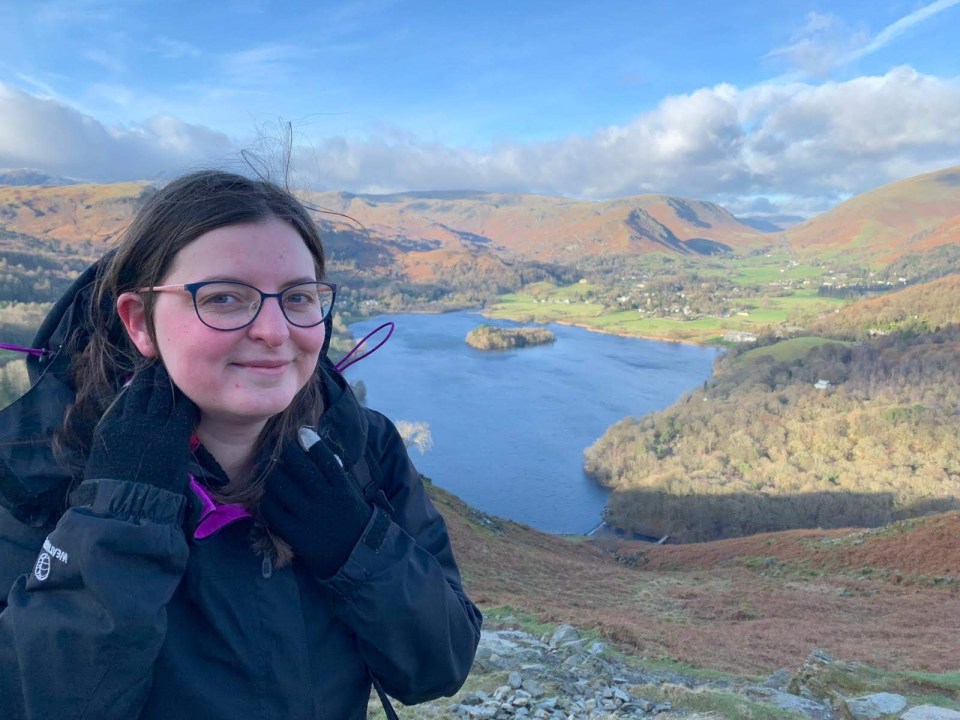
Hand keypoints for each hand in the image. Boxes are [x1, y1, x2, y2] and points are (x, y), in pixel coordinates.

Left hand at [85, 362, 197, 493]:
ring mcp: (127, 423)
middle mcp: (151, 423)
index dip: (188, 395)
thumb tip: (181, 423)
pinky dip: (130, 394)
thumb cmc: (158, 491)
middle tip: (171, 370)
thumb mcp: (179, 462)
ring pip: (140, 390)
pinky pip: (121, 402)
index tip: (190, 389)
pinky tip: (134, 390)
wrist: (123, 505)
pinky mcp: (108, 426)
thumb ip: (180, 438)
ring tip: (152, 373)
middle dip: (167, 379)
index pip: (184, 404)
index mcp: (173, 435)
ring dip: (148, 380)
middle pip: (162, 391)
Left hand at [261, 428, 372, 577]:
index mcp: (341, 488)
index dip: (311, 442)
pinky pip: (272, 510)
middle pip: (299, 468)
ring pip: (280, 486)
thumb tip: (312, 450)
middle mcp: (324, 499)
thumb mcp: (349, 493)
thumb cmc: (351, 518)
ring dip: (273, 474)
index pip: (324, 458)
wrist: (355, 554)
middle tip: (277, 449)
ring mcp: (308, 517)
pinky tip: (269, 495)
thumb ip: (334, 475)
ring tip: (271, 471)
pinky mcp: (294, 533)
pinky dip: (267, 499)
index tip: (301, 432)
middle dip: (285, 454)